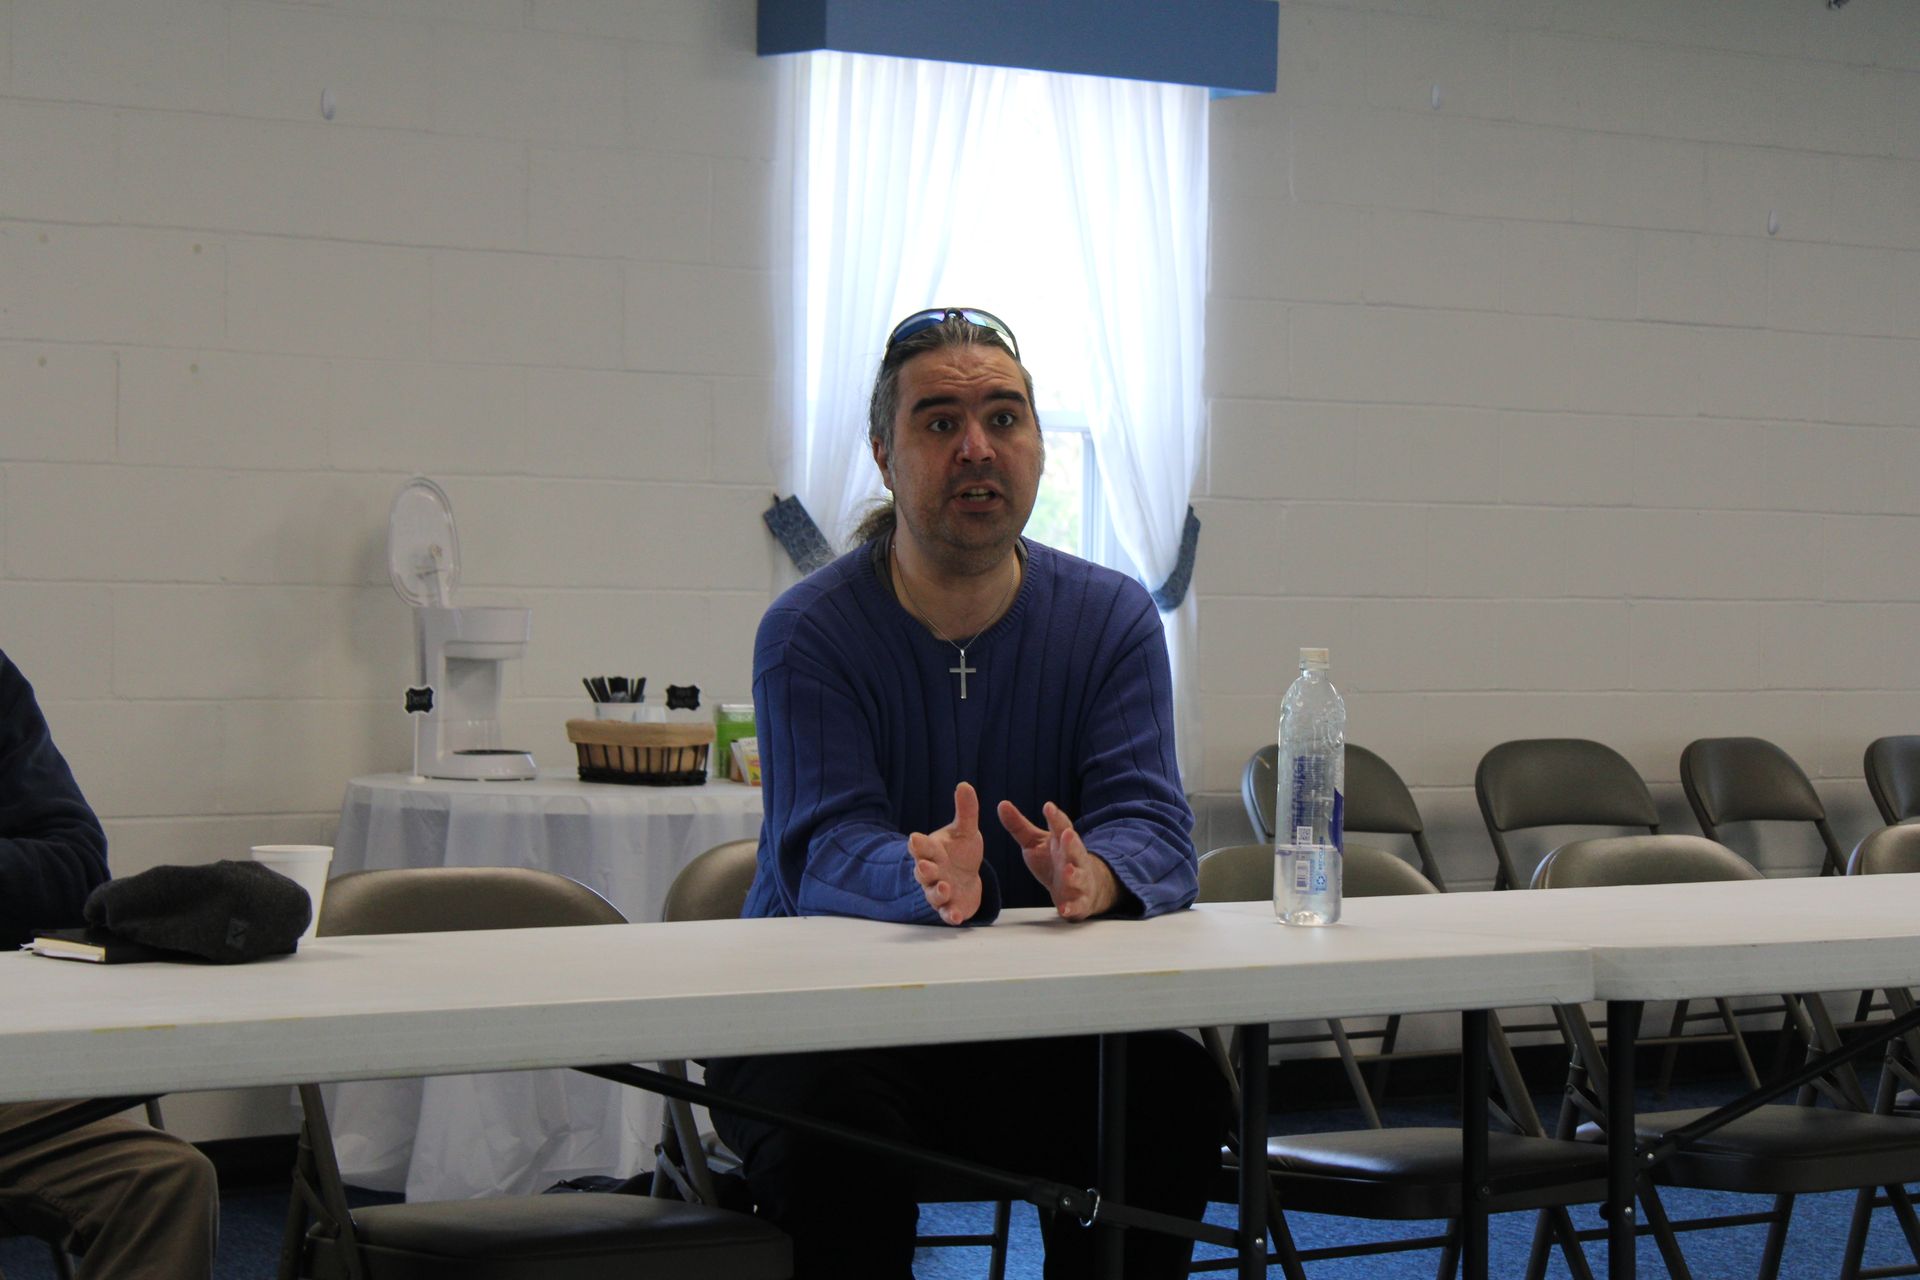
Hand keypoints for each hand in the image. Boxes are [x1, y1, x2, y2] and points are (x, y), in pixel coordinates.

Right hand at [909, 782, 985, 924]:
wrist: (966, 877)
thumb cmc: (960, 852)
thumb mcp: (965, 830)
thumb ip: (965, 811)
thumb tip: (965, 784)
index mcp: (933, 851)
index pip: (921, 846)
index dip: (918, 843)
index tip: (914, 839)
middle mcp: (933, 871)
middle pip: (923, 872)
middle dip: (923, 869)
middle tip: (924, 866)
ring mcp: (940, 891)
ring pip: (934, 894)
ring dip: (937, 892)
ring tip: (945, 888)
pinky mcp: (951, 907)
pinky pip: (947, 913)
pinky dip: (950, 915)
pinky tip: (956, 917)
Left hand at [997, 800, 1118, 920]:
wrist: (1083, 887)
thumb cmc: (1054, 860)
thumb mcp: (1035, 842)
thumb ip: (1019, 826)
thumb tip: (1002, 804)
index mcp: (1062, 842)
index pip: (1061, 826)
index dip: (1055, 817)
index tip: (1048, 807)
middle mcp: (1073, 859)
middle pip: (1074, 849)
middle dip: (1071, 842)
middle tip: (1067, 834)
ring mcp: (1079, 880)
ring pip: (1079, 877)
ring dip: (1074, 874)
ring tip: (1067, 871)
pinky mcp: (1079, 902)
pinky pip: (1077, 906)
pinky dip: (1072, 907)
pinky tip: (1064, 909)